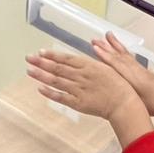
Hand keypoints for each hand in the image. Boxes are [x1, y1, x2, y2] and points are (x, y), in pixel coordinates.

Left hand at [26, 49, 153, 145]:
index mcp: (88, 66)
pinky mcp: (78, 103)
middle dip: (41, 62)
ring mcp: (78, 90)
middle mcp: (81, 76)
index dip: (52, 55)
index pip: (66, 58)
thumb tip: (89, 49)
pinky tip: (40, 88)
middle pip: (58, 68)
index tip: (40, 52)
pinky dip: (50, 93)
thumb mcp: (107, 67)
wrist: (124, 103)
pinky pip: (61, 97)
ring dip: (42, 75)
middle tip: (29, 58)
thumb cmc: (119, 84)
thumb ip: (93, 61)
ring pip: (56, 81)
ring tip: (30, 70)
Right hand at [92, 33, 153, 137]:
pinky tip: (119, 48)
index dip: (105, 56)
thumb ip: (125, 95)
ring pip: (126, 55)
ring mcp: (141, 69)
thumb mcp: (138, 104)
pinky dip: (123, 51)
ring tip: (107, 36)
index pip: (118, 65)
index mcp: (135, 80)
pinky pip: (131, 58)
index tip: (95, 48)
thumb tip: (109, 90)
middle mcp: (137, 71)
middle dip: (107, 48)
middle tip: (94, 39)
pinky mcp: (143, 70)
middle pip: (120, 57)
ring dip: (115, 45)